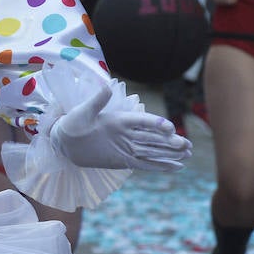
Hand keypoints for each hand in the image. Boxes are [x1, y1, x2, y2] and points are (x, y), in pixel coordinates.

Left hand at [50, 82, 190, 170]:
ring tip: (188, 154)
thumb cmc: (72, 123)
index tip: (169, 128)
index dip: (155, 124)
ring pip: (152, 150)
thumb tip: (107, 86)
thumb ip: (96, 101)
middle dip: (170, 141)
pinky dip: (160, 165)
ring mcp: (126, 147)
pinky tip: (176, 167)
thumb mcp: (82, 111)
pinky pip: (145, 164)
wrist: (65, 142)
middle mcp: (126, 133)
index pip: (142, 121)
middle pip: (152, 137)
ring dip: (169, 152)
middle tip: (187, 145)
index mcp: (119, 119)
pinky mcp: (123, 160)